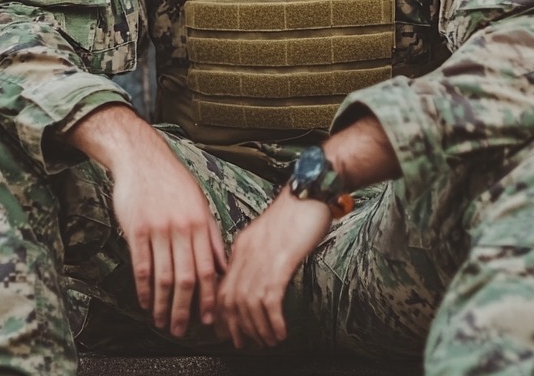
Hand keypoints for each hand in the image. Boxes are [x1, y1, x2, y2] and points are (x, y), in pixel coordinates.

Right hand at [110, 151, 228, 336]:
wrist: (142, 158)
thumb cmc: (173, 181)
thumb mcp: (199, 204)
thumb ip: (210, 236)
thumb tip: (221, 266)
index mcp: (201, 224)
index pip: (208, 269)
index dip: (209, 298)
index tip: (208, 318)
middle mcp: (182, 229)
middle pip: (186, 278)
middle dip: (184, 309)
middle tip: (182, 330)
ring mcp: (158, 229)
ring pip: (162, 276)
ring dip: (162, 304)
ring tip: (161, 321)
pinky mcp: (136, 229)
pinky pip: (141, 265)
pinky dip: (142, 288)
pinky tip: (144, 302)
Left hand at [216, 193, 330, 348]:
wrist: (312, 188)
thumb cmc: (298, 211)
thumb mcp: (269, 234)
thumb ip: (257, 253)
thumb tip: (255, 277)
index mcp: (241, 247)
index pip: (221, 287)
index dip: (222, 315)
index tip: (227, 332)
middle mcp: (246, 254)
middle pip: (230, 300)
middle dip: (236, 328)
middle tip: (244, 345)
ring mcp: (262, 257)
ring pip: (248, 305)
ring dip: (257, 330)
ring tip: (266, 343)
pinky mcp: (280, 260)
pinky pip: (269, 300)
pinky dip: (272, 322)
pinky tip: (279, 332)